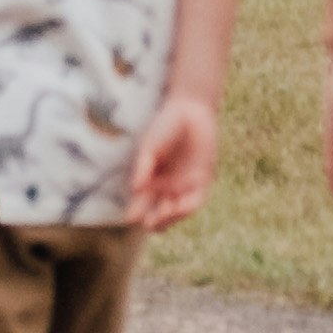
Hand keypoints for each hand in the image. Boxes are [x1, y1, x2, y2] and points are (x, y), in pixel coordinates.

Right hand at [124, 95, 221, 232]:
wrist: (190, 111)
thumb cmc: (165, 126)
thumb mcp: (150, 145)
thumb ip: (143, 166)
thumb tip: (135, 189)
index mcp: (147, 181)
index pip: (139, 205)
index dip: (135, 214)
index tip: (132, 217)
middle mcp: (164, 188)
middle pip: (157, 216)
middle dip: (153, 222)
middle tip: (149, 221)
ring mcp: (182, 187)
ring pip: (175, 214)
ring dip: (169, 218)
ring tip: (163, 212)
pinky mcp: (201, 182)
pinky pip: (194, 201)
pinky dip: (186, 208)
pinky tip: (179, 206)